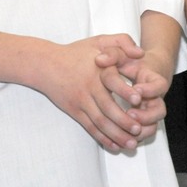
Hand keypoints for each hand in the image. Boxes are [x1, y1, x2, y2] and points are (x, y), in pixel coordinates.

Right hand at [36, 34, 147, 152]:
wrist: (45, 64)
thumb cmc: (75, 52)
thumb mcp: (98, 41)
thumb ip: (122, 42)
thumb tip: (141, 53)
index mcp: (97, 69)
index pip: (112, 81)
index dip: (126, 91)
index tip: (139, 100)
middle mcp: (89, 86)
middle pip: (108, 108)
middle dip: (125, 121)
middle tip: (139, 130)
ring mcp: (80, 101)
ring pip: (100, 122)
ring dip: (117, 135)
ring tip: (132, 144)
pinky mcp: (74, 111)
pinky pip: (90, 127)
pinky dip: (103, 138)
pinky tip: (115, 145)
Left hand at [95, 43, 169, 136]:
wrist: (141, 71)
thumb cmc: (130, 62)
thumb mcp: (122, 54)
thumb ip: (112, 54)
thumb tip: (100, 60)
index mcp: (154, 80)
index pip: (159, 86)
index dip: (150, 90)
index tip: (137, 89)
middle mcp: (155, 98)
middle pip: (159, 111)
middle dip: (146, 116)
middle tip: (130, 113)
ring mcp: (150, 112)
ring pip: (152, 126)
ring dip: (140, 130)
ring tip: (125, 130)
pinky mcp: (142, 122)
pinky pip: (142, 133)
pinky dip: (133, 138)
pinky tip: (119, 139)